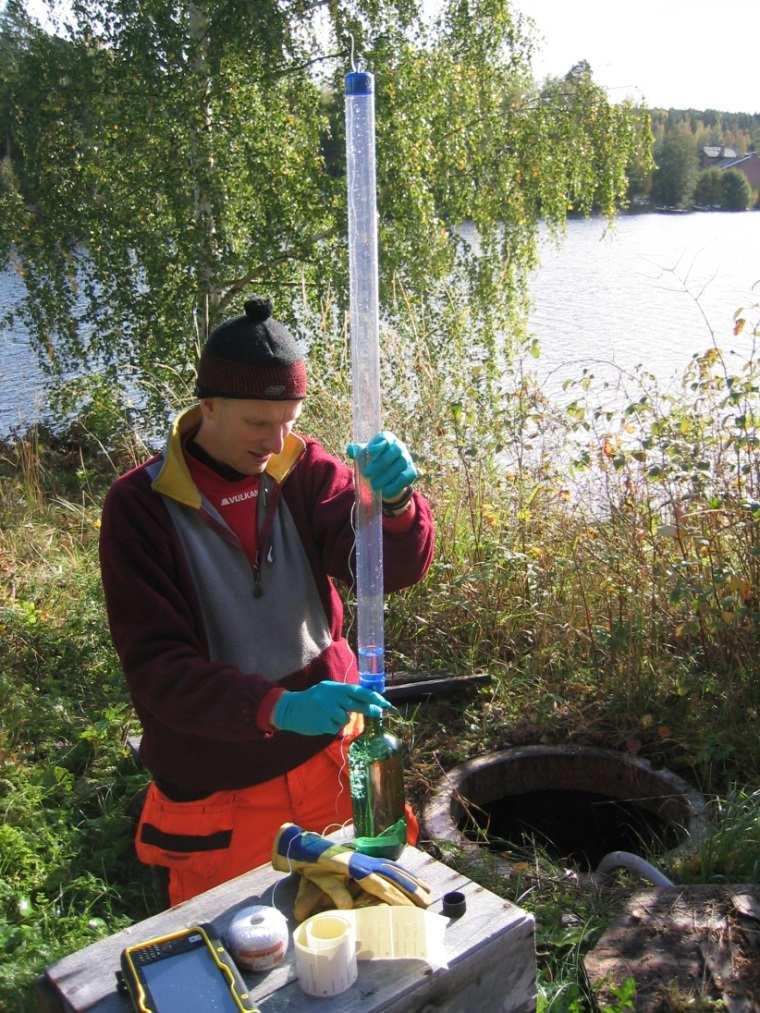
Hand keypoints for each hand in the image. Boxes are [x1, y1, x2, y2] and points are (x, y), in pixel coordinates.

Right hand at [271, 680, 390, 735]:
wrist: (289, 708)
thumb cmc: (312, 700)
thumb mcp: (328, 691)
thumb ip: (344, 696)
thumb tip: (366, 703)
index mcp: (334, 688)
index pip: (358, 691)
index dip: (372, 697)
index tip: (384, 702)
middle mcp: (332, 697)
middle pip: (357, 705)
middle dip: (370, 709)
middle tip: (380, 712)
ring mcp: (327, 710)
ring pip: (345, 719)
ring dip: (340, 719)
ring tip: (327, 715)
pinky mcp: (323, 723)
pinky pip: (335, 728)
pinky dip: (331, 726)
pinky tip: (321, 721)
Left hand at [272, 823, 431, 916]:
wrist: (304, 845)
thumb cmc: (310, 864)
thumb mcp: (317, 880)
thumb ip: (333, 891)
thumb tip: (349, 907)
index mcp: (353, 866)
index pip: (378, 883)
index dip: (395, 896)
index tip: (409, 908)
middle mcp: (364, 860)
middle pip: (392, 874)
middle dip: (410, 889)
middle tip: (427, 903)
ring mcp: (367, 857)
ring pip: (394, 869)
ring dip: (411, 880)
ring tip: (428, 892)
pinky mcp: (367, 857)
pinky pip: (389, 865)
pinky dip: (404, 872)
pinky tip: (413, 879)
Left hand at [346, 431, 417, 500]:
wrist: (386, 478)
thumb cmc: (373, 462)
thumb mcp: (364, 456)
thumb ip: (356, 451)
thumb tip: (350, 450)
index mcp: (388, 439)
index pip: (386, 437)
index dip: (378, 443)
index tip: (369, 451)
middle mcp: (400, 447)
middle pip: (396, 450)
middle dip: (380, 463)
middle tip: (366, 473)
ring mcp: (407, 459)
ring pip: (400, 465)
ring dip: (385, 476)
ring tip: (374, 484)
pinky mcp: (412, 472)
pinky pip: (405, 477)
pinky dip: (394, 485)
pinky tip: (384, 490)